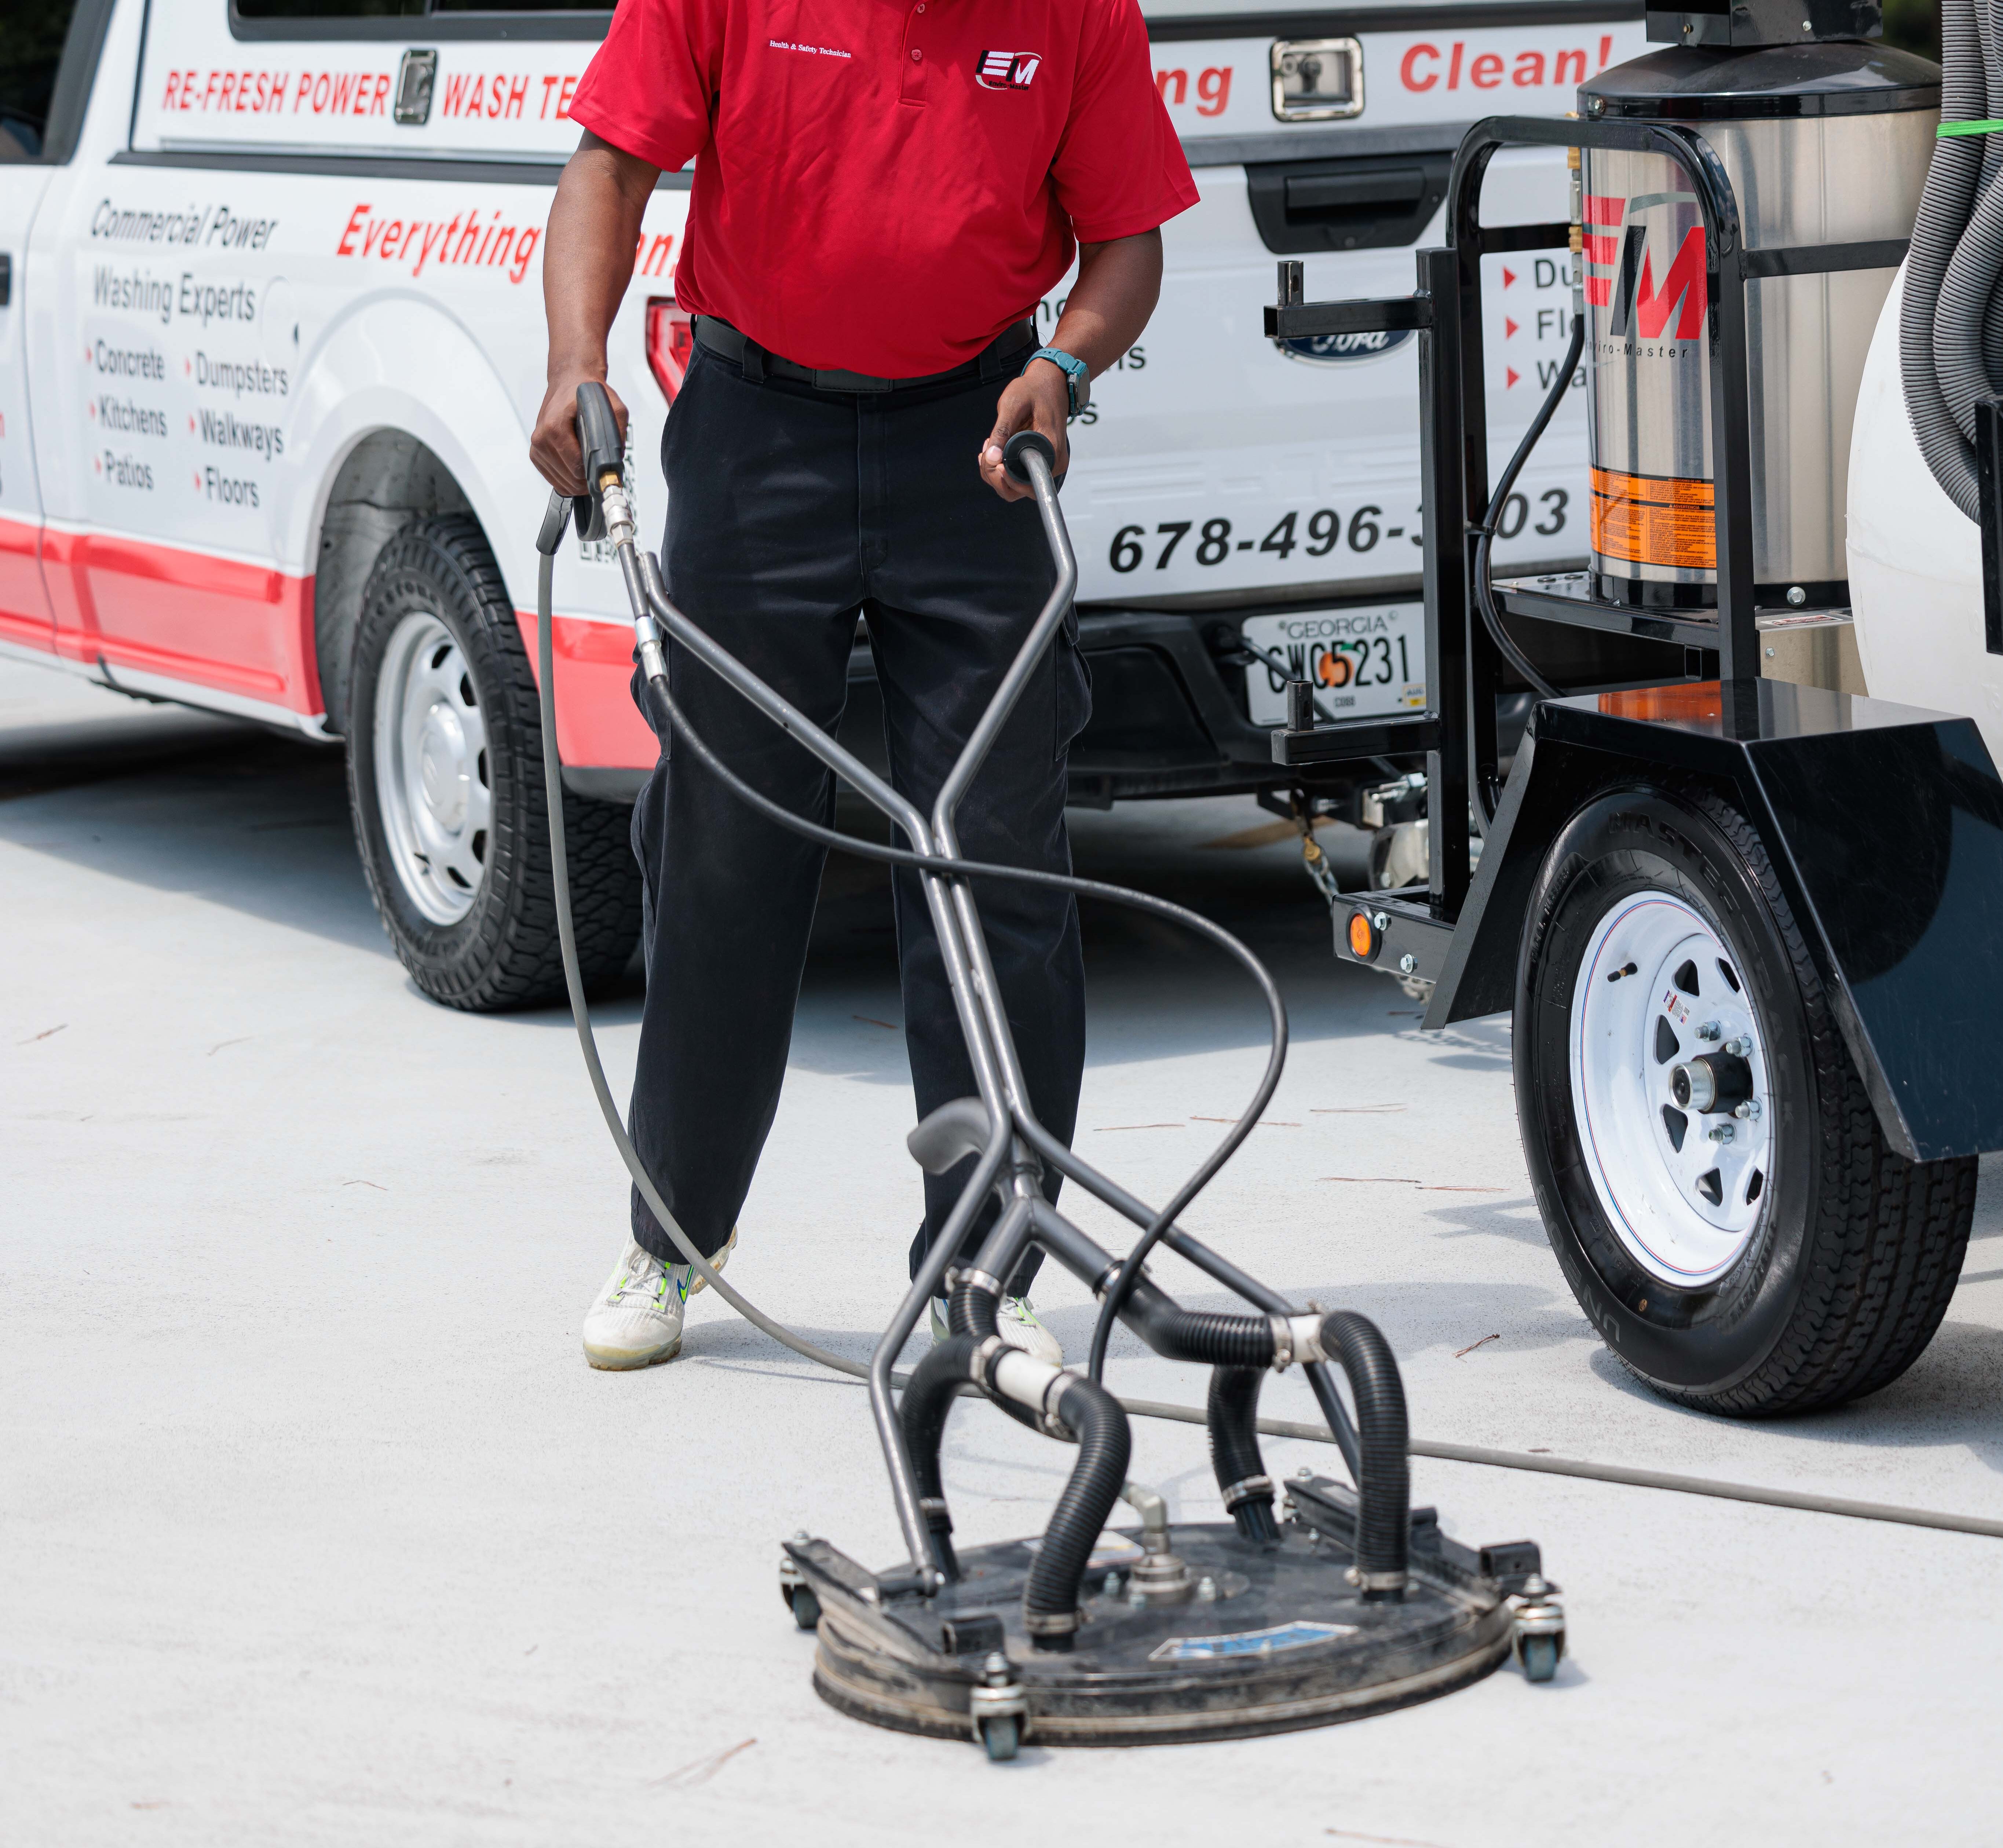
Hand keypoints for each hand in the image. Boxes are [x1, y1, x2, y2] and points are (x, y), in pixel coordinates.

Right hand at [531, 367, 628, 495]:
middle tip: (601, 471)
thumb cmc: (588, 393)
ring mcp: (536, 447)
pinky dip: (568, 479)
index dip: (595, 475)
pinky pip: (554, 479)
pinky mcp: (536, 453)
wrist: (569, 381)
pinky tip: (578, 469)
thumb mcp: (613, 407)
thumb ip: (617, 433)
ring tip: (590, 468)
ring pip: (562, 482)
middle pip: (570, 478)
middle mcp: (541, 438)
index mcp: (555, 427)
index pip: (576, 467)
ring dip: (579, 481)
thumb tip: (616, 463)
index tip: (606, 473)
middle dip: (589, 480)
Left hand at [978, 360, 1071, 501]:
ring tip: (990, 445)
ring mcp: (1047, 465)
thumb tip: (991, 458)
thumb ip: (1001, 432)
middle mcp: (1053, 464)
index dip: (1003, 477)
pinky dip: (1001, 467)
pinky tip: (994, 448)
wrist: (1050, 382)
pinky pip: (1018, 476)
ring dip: (995, 472)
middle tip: (987, 451)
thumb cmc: (1034, 390)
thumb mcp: (1013, 405)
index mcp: (1050, 451)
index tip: (992, 458)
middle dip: (995, 476)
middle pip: (1019, 491)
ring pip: (1015, 486)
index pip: (1025, 483)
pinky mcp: (1039, 462)